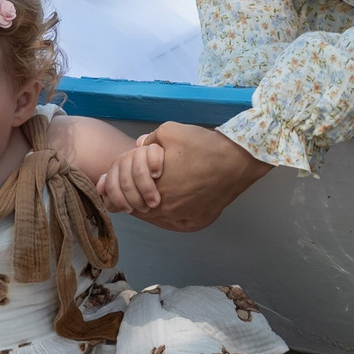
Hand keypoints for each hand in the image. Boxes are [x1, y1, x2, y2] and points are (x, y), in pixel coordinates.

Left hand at [95, 135, 167, 215]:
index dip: (119, 201)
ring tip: (155, 201)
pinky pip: (153, 155)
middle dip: (135, 199)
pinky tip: (158, 175)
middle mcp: (126, 158)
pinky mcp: (156, 147)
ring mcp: (140, 152)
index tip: (130, 210)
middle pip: (125, 183)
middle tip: (146, 208)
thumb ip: (114, 190)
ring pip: (138, 172)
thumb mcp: (130, 189)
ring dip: (147, 190)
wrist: (168, 170)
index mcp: (116, 167)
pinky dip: (155, 166)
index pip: (111, 186)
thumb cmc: (147, 183)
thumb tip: (100, 190)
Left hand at [123, 122, 270, 232]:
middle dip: (130, 195)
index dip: (117, 187)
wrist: (238, 160)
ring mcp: (183, 219)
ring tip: (146, 191)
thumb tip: (137, 148)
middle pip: (137, 208)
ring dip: (146, 205)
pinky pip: (173, 222)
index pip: (124, 194)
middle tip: (128, 186)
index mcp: (154, 190)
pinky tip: (167, 199)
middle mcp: (166, 210)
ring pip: (154, 217)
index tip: (114, 182)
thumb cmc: (204, 146)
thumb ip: (147, 141)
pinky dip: (166, 213)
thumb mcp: (169, 131)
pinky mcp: (197, 222)